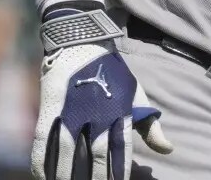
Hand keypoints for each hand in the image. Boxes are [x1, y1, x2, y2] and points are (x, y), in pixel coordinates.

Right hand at [33, 42, 172, 179]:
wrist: (82, 43)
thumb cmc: (113, 76)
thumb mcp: (136, 96)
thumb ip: (150, 126)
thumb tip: (169, 150)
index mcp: (120, 112)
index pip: (121, 151)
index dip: (119, 172)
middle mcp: (97, 113)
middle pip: (97, 154)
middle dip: (97, 178)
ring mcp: (72, 111)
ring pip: (69, 152)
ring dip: (67, 176)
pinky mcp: (50, 108)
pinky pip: (44, 142)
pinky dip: (42, 163)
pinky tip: (44, 179)